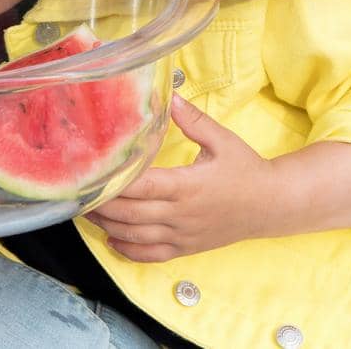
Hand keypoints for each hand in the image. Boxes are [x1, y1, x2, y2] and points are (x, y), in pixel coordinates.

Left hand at [83, 96, 274, 261]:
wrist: (272, 205)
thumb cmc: (246, 170)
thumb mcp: (222, 140)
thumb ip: (193, 120)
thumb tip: (169, 96)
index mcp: (186, 185)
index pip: (141, 186)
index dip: (113, 183)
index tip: (92, 174)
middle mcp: (180, 213)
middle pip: (129, 214)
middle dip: (100, 205)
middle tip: (77, 193)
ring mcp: (182, 234)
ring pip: (135, 236)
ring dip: (107, 226)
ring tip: (86, 213)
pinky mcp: (186, 247)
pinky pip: (151, 254)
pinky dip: (128, 250)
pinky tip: (112, 240)